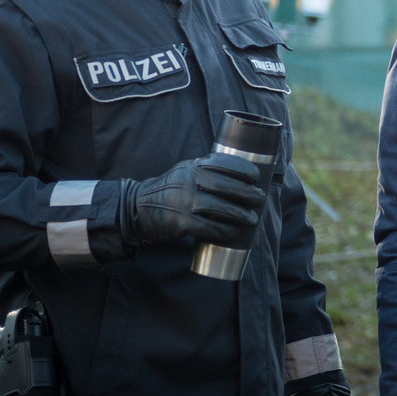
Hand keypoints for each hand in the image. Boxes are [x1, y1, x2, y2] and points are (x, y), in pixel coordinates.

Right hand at [120, 153, 262, 245]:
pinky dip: (223, 231)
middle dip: (246, 193)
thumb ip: (207, 171)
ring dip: (239, 214)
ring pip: (218, 207)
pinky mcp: (179, 222)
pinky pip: (206, 227)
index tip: (256, 177)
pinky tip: (233, 232)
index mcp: (191, 167)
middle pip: (223, 186)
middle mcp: (187, 181)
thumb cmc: (170, 190)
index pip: (221, 163)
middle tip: (260, 199)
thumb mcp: (184, 172)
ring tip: (252, 219)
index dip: (242, 169)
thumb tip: (241, 177)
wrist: (136, 209)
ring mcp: (183, 201)